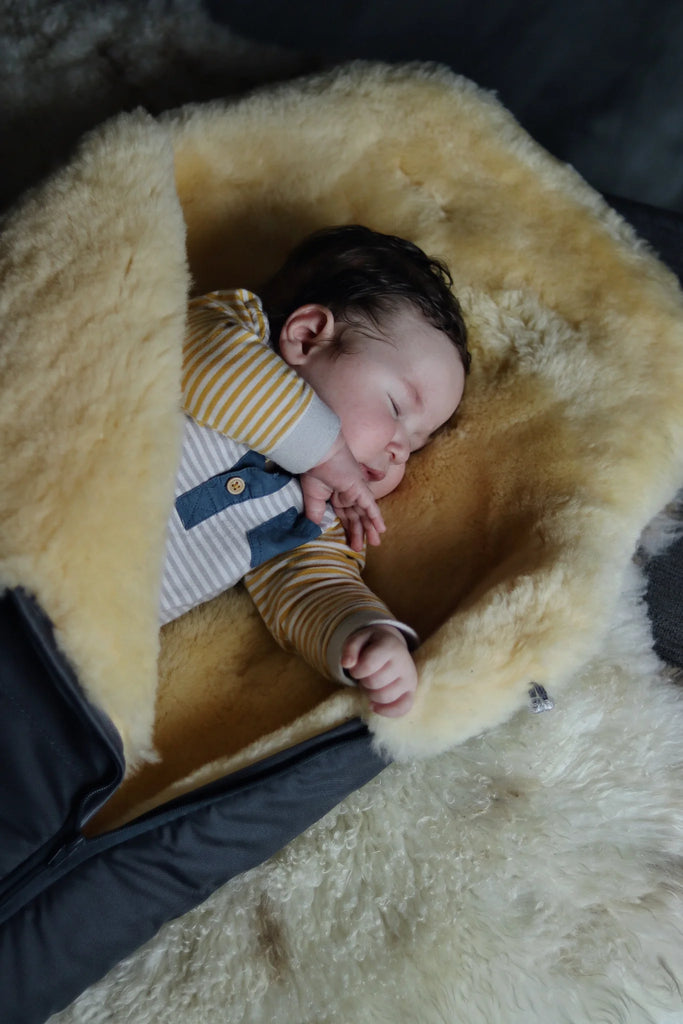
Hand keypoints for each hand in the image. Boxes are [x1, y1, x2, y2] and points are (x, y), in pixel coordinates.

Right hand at [300, 434, 384, 550]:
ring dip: (369, 529)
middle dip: (359, 532)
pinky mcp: (359, 489)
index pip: (344, 514)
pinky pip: (370, 506)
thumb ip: (315, 513)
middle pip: (356, 516)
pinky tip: (381, 530)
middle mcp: (347, 494)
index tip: (349, 541)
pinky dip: (375, 518)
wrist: (317, 453)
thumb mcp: (312, 498)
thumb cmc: (313, 470)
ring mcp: (355, 491)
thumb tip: (315, 528)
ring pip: (364, 514)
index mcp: (335, 495)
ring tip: (375, 543)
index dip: (347, 528)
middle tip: (361, 548)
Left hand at [341, 625, 416, 716]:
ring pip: (384, 697)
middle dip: (363, 682)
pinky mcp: (411, 692)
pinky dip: (386, 711)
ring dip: (371, 695)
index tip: (356, 668)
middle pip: (374, 683)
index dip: (356, 670)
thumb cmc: (372, 646)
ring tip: (371, 685)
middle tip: (365, 676)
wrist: (393, 648)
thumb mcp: (359, 639)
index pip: (368, 665)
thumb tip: (347, 664)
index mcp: (390, 646)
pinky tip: (374, 705)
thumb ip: (350, 648)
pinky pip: (402, 708)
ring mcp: (409, 679)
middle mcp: (403, 662)